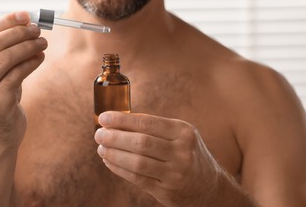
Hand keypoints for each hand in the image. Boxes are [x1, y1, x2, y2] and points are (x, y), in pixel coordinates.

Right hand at [0, 11, 46, 145]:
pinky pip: (17, 75)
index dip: (6, 22)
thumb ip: (4, 50)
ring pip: (6, 59)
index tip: (26, 15)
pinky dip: (32, 63)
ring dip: (28, 47)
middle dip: (19, 33)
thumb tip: (27, 24)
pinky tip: (40, 58)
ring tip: (43, 43)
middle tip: (38, 30)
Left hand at [94, 111, 221, 205]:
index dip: (122, 120)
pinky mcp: (167, 191)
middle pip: (141, 142)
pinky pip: (137, 178)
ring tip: (100, 148)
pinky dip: (119, 169)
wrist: (209, 186)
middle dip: (115, 137)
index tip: (104, 117)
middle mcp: (181, 152)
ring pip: (137, 162)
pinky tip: (109, 162)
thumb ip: (154, 128)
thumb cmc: (187, 154)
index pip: (147, 123)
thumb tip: (117, 120)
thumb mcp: (179, 135)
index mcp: (183, 132)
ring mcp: (175, 173)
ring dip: (114, 154)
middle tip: (98, 134)